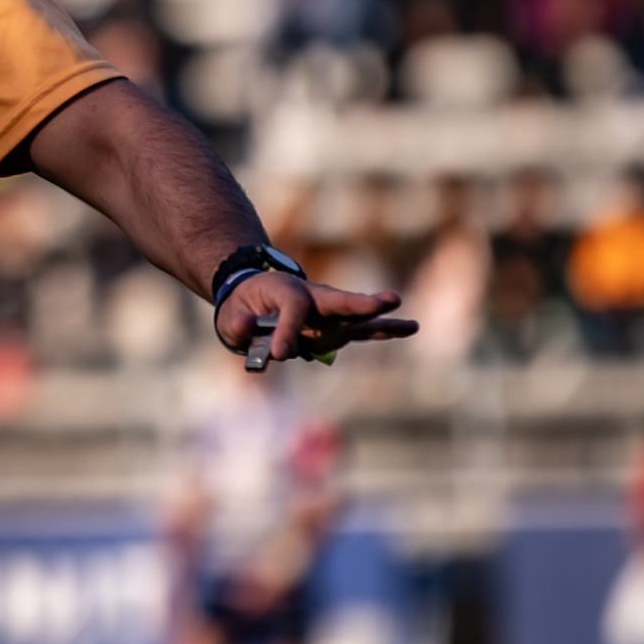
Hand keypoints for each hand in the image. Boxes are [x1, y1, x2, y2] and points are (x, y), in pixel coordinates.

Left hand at [214, 272, 416, 361]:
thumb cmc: (243, 306)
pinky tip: (407, 328)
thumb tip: (250, 333)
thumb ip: (239, 326)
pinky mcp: (336, 328)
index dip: (286, 332)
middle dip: (361, 304)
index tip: (279, 354)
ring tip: (412, 325)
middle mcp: (312, 297)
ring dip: (381, 322)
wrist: (252, 297)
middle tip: (388, 301)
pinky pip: (360, 330)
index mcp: (285, 289)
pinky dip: (382, 330)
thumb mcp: (231, 316)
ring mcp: (327, 313)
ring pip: (355, 318)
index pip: (293, 311)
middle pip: (338, 301)